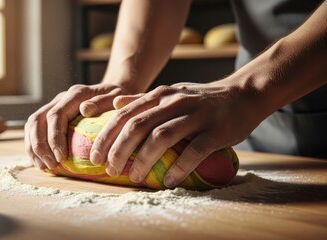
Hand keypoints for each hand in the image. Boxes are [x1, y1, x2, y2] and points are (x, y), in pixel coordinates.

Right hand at [24, 83, 128, 168]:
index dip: (55, 138)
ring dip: (34, 148)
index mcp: (75, 94)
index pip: (56, 115)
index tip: (61, 158)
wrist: (114, 94)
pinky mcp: (51, 116)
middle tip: (52, 165)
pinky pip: (34, 130)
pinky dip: (34, 147)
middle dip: (41, 146)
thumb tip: (85, 109)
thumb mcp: (117, 98)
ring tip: (45, 166)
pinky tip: (41, 162)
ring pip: (32, 125)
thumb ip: (103, 102)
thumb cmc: (118, 100)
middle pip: (38, 120)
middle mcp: (61, 98)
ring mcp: (54, 105)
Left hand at [90, 81, 261, 187]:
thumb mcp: (171, 93)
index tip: (94, 156)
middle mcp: (174, 102)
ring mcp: (196, 115)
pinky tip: (169, 180)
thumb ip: (143, 100)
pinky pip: (194, 151)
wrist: (243, 94)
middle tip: (110, 170)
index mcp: (160, 95)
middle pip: (138, 126)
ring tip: (135, 177)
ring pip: (162, 137)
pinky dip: (179, 167)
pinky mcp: (216, 130)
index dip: (107, 136)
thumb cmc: (202, 99)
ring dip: (144, 159)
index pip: (125, 115)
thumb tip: (114, 104)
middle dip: (119, 150)